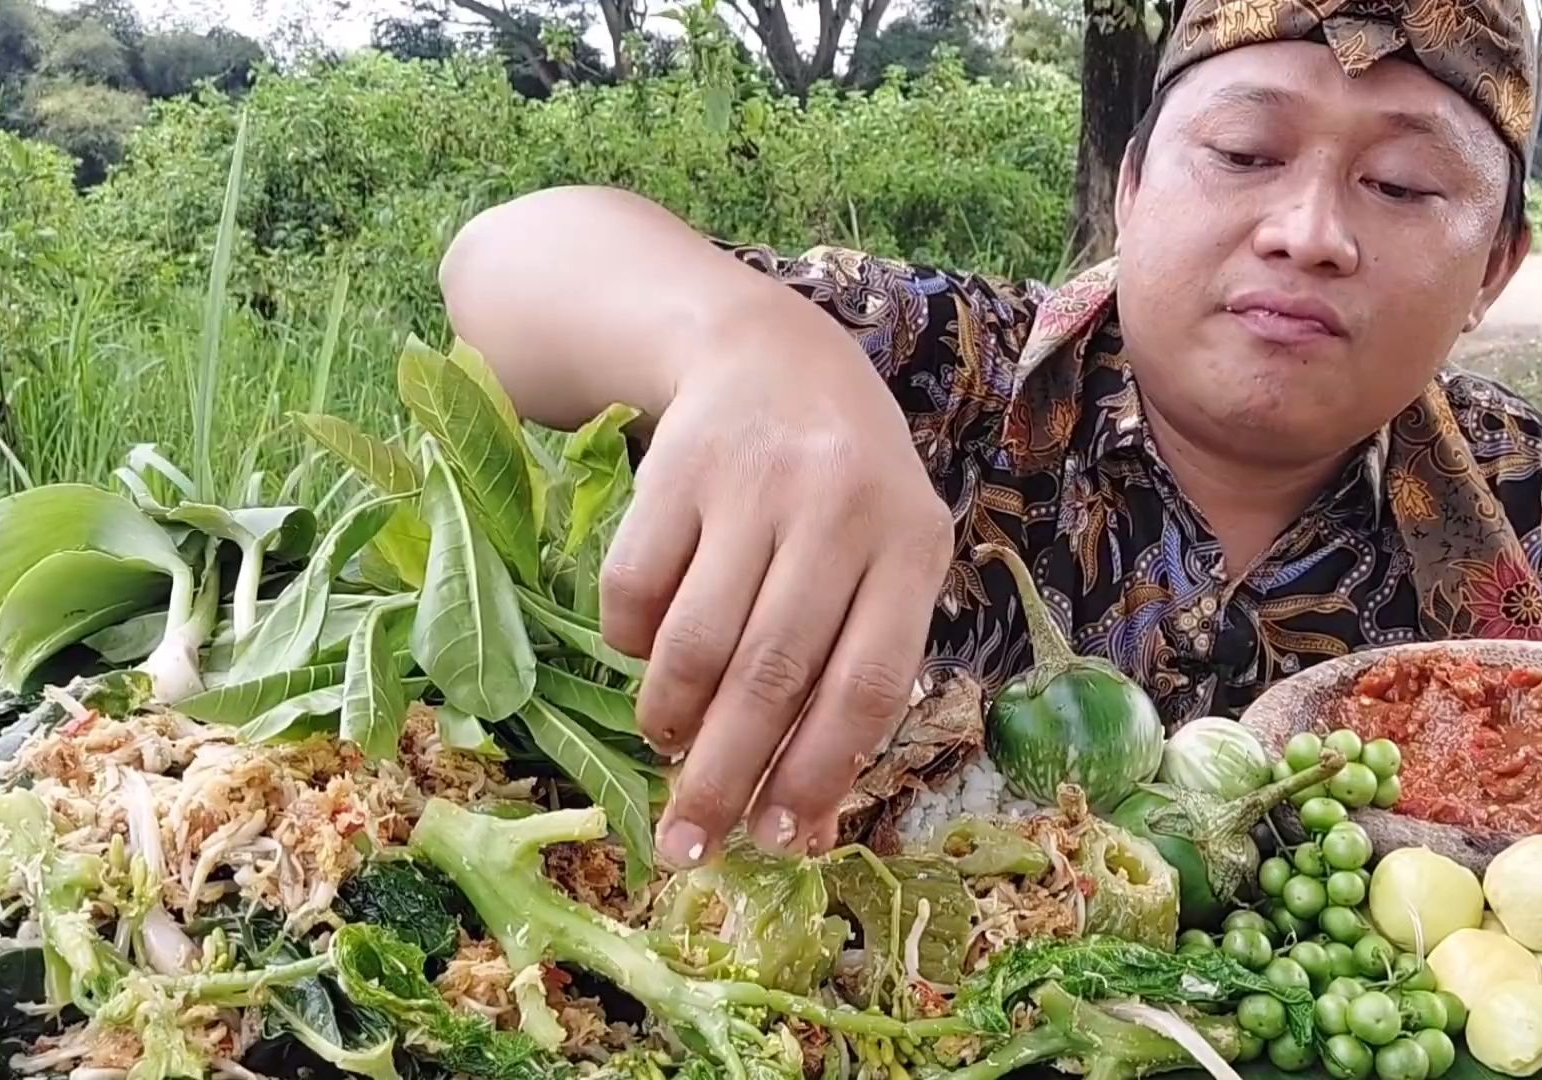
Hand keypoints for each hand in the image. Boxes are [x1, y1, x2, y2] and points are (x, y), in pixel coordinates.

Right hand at [600, 344, 953, 866]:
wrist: (773, 355)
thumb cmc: (844, 489)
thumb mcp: (884, 562)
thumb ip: (854, 674)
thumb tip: (804, 821)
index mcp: (910, 545)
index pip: (867, 683)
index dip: (818, 772)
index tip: (779, 838)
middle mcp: (837, 510)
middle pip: (771, 674)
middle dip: (723, 777)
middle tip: (688, 844)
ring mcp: (754, 484)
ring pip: (695, 641)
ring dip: (670, 718)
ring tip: (667, 746)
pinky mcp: (676, 468)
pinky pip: (635, 589)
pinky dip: (631, 644)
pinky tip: (646, 654)